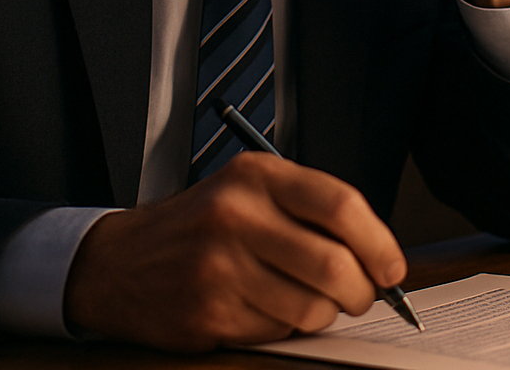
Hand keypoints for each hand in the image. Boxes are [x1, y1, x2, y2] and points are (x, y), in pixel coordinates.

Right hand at [62, 152, 404, 351]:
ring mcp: (219, 266)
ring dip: (323, 315)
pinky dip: (283, 328)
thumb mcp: (248, 192)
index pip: (341, 204)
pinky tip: (262, 309)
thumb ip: (308, 211)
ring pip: (311, 307)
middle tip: (359, 296)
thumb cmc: (198, 227)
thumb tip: (376, 254)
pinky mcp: (208, 312)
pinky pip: (277, 332)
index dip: (379, 243)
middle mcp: (236, 215)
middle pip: (334, 264)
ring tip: (306, 303)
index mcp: (256, 176)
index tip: (391, 267)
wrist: (119, 263)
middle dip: (361, 292)